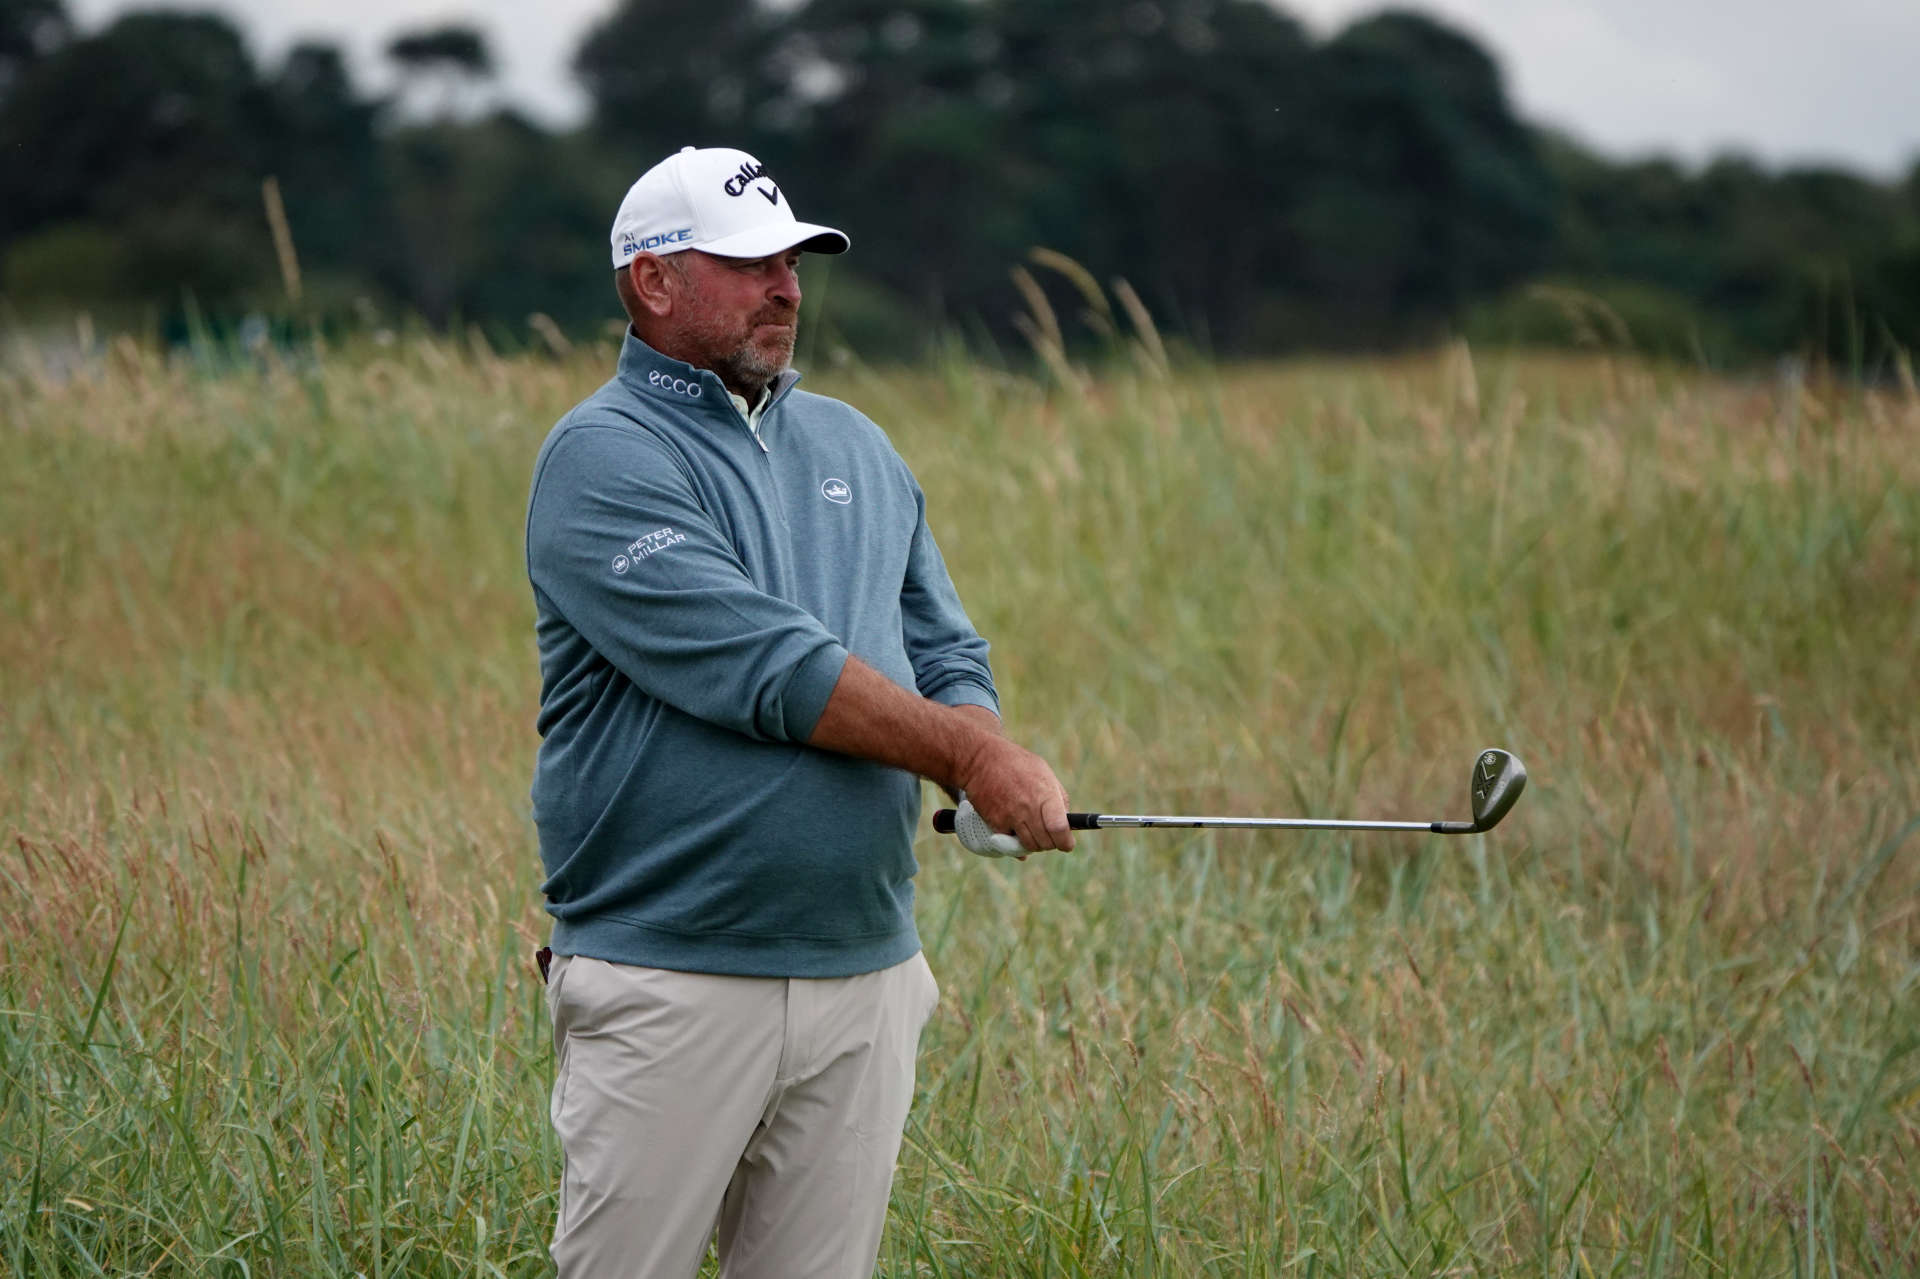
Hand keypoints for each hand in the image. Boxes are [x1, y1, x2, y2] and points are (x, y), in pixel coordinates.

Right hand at [952, 734, 1073, 851]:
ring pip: (1028, 847)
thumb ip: (1058, 797)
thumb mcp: (1044, 772)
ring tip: (1031, 831)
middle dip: (1050, 844)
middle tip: (1047, 836)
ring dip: (1032, 844)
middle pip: (1045, 843)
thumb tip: (1066, 821)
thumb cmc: (1016, 763)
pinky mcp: (995, 823)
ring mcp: (1010, 817)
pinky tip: (1014, 827)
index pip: (1059, 829)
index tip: (1066, 843)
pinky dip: (1014, 840)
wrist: (980, 760)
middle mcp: (1028, 808)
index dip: (1066, 842)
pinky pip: (1010, 842)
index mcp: (1045, 794)